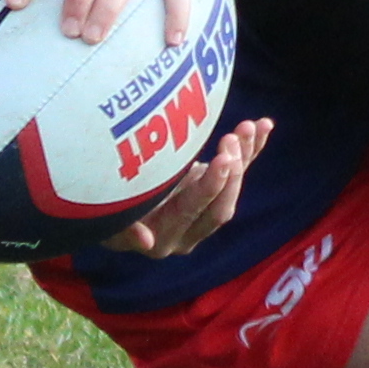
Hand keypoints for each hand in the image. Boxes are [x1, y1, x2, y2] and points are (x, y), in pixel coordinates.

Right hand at [104, 115, 272, 257]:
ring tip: (250, 126)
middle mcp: (192, 228)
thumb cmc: (104, 209)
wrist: (112, 204)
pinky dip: (252, 148)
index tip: (221, 160)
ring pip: (232, 184)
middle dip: (231, 170)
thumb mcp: (109, 220)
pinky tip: (264, 126)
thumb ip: (124, 231)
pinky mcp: (214, 189)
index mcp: (168, 236)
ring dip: (244, 154)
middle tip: (232, 137)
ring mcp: (205, 208)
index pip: (194, 212)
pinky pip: (237, 169)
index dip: (209, 188)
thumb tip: (145, 241)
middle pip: (221, 204)